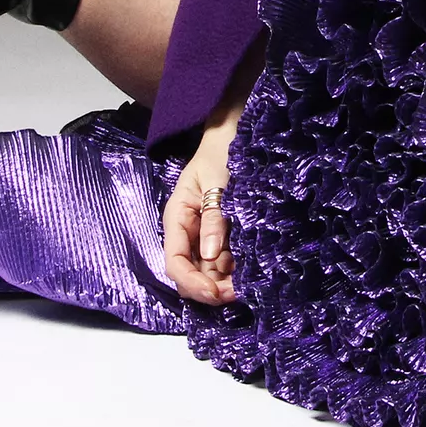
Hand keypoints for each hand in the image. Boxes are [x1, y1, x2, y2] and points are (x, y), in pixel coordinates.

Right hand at [161, 103, 245, 305]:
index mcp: (177, 218)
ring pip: (209, 273)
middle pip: (191, 274)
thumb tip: (209, 256)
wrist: (236, 133)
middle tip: (238, 293)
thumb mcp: (217, 181)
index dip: (192, 283)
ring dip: (225, 284)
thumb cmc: (222, 151)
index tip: (216, 292)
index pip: (174, 262)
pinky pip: (226, 262)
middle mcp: (189, 233)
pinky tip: (251, 273)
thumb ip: (214, 217)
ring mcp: (207, 236)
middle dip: (211, 289)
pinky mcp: (225, 237)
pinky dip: (236, 272)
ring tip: (248, 285)